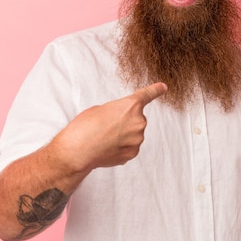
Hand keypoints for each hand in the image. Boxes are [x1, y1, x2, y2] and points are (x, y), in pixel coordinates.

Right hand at [51, 82, 167, 172]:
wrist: (77, 151)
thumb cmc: (84, 127)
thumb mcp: (100, 109)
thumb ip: (117, 111)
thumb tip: (122, 121)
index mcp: (130, 105)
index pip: (147, 95)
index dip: (156, 90)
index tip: (163, 87)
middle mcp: (138, 121)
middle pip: (137, 118)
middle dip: (126, 121)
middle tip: (107, 125)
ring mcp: (137, 139)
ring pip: (133, 134)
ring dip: (123, 135)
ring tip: (104, 138)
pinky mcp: (133, 153)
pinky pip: (130, 146)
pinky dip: (121, 147)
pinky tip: (107, 147)